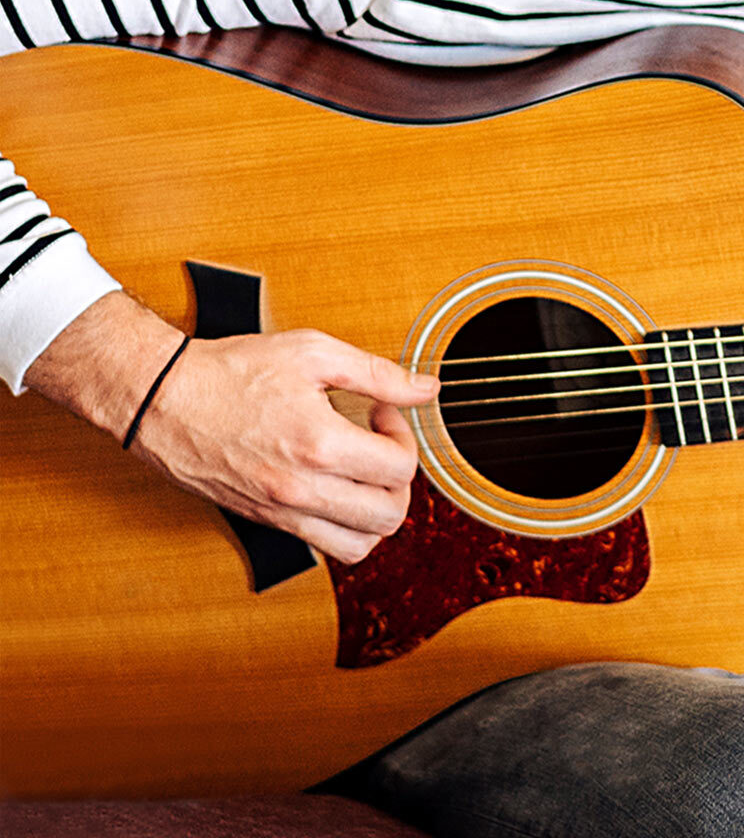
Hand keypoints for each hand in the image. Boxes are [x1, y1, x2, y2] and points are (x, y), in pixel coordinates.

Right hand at [25, 292, 436, 562]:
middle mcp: (301, 489)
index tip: (383, 413)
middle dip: (398, 478)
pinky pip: (325, 547)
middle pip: (389, 514)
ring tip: (364, 474)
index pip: (399, 468)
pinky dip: (346, 528)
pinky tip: (338, 489)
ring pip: (361, 544)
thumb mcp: (312, 352)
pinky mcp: (264, 520)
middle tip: (378, 444)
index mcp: (318, 445)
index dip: (404, 436)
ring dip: (377, 511)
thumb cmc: (230, 371)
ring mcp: (280, 511)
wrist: (159, 398)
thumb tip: (428, 389)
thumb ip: (379, 374)